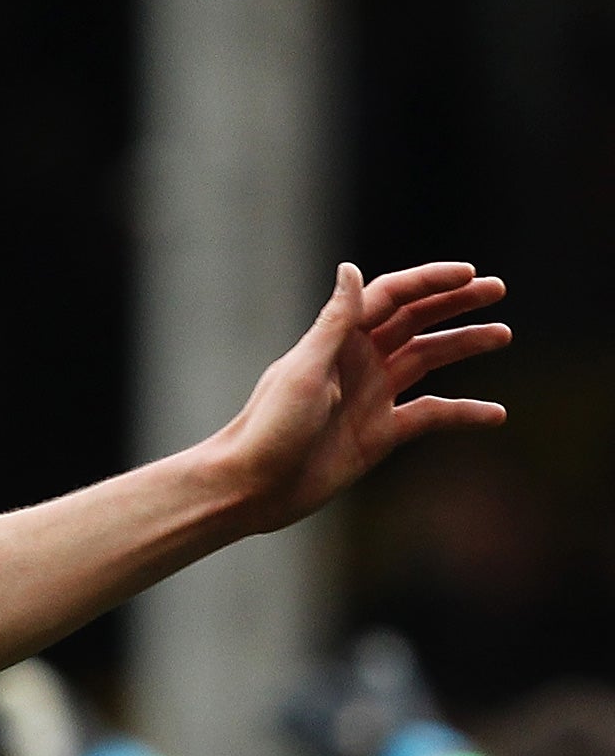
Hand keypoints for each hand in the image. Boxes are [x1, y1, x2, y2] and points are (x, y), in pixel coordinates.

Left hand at [221, 261, 507, 530]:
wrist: (252, 486)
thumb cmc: (269, 426)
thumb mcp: (305, 370)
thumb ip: (334, 323)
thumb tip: (351, 269)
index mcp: (337, 340)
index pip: (391, 298)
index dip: (429, 282)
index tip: (469, 274)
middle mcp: (357, 361)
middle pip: (414, 321)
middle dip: (454, 304)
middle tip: (498, 289)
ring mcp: (371, 396)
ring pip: (426, 360)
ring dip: (463, 346)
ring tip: (502, 334)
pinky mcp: (379, 433)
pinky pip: (429, 415)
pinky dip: (462, 412)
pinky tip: (495, 414)